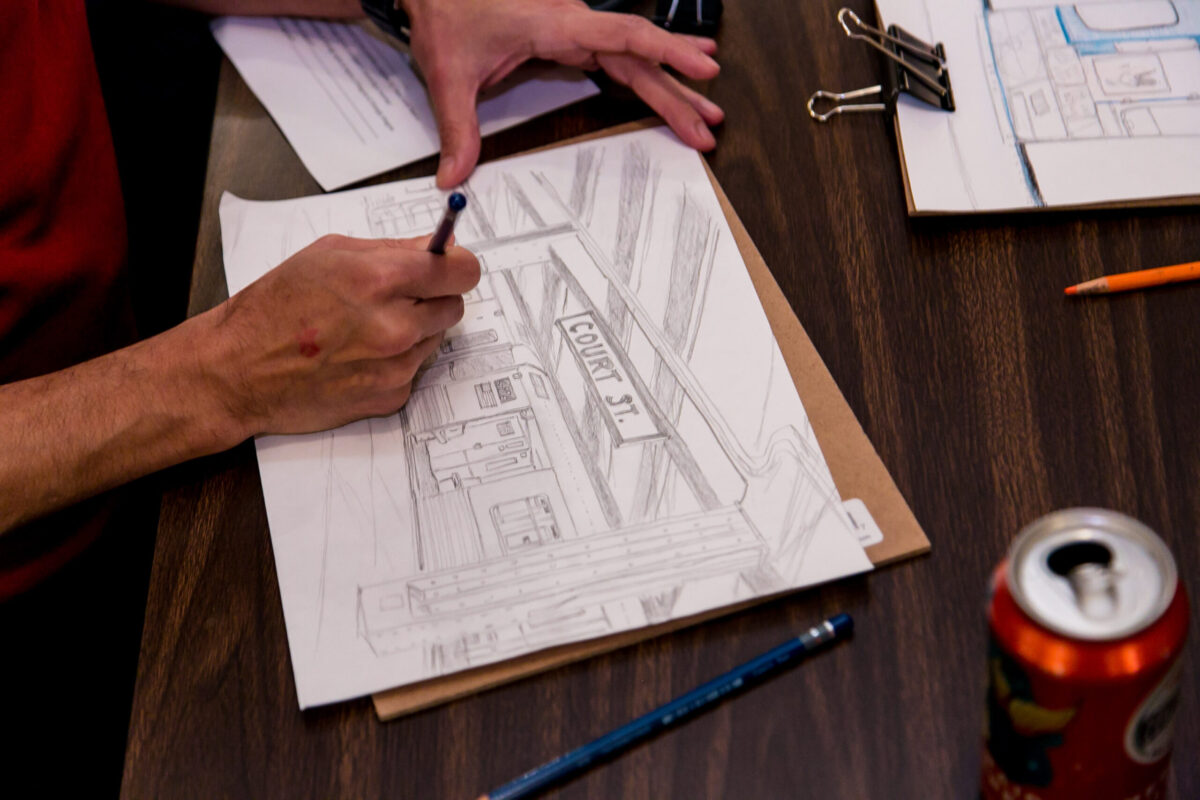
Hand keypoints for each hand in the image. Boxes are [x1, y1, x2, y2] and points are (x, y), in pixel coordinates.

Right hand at [204, 233, 480, 435]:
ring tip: (367, 329)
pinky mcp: (392, 396)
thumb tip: (435, 247)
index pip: (462, 270)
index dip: (456, 265)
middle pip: (456, 305)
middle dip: (433, 297)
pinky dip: (396, 361)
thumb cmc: (274, 307)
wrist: (238, 371)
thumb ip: (390, 249)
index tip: (448, 265)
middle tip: (398, 297)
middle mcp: (395, 326)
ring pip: (436, 338)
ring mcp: (396, 366)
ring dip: (414, 330)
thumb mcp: (327, 255)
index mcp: (380, 280)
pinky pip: (416, 369)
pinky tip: (359, 356)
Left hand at [402, 0, 724, 187]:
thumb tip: (454, 176)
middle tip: (710, 125)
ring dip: (671, 83)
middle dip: (677, 92)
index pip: (625, 38)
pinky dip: (649, 67)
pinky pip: (619, 54)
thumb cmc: (445, 14)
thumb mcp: (448, 74)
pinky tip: (672, 73)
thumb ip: (457, 128)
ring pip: (634, 57)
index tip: (702, 71)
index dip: (667, 52)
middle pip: (639, 58)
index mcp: (555, 24)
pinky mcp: (569, 37)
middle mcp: (573, 23)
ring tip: (707, 107)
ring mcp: (574, 29)